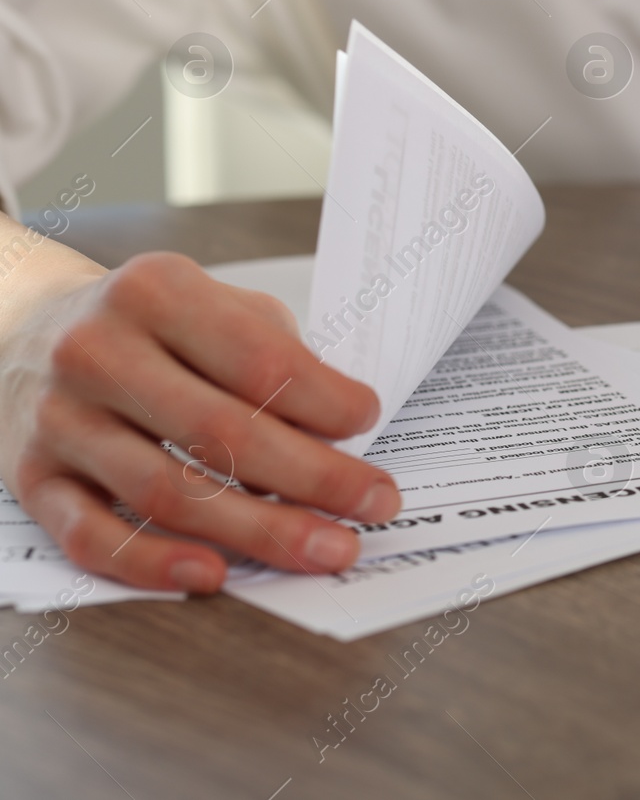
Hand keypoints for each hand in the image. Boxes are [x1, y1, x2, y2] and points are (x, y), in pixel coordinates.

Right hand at [0, 252, 398, 591]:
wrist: (26, 328)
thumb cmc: (151, 326)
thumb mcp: (214, 305)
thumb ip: (276, 356)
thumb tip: (337, 437)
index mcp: (156, 293)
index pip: (260, 361)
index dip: (326, 401)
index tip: (370, 423)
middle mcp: (98, 351)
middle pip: (223, 433)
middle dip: (315, 478)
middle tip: (376, 503)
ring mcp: (59, 419)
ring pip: (168, 492)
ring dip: (260, 530)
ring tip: (328, 548)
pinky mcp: (31, 479)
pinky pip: (92, 536)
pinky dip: (154, 563)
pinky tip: (215, 575)